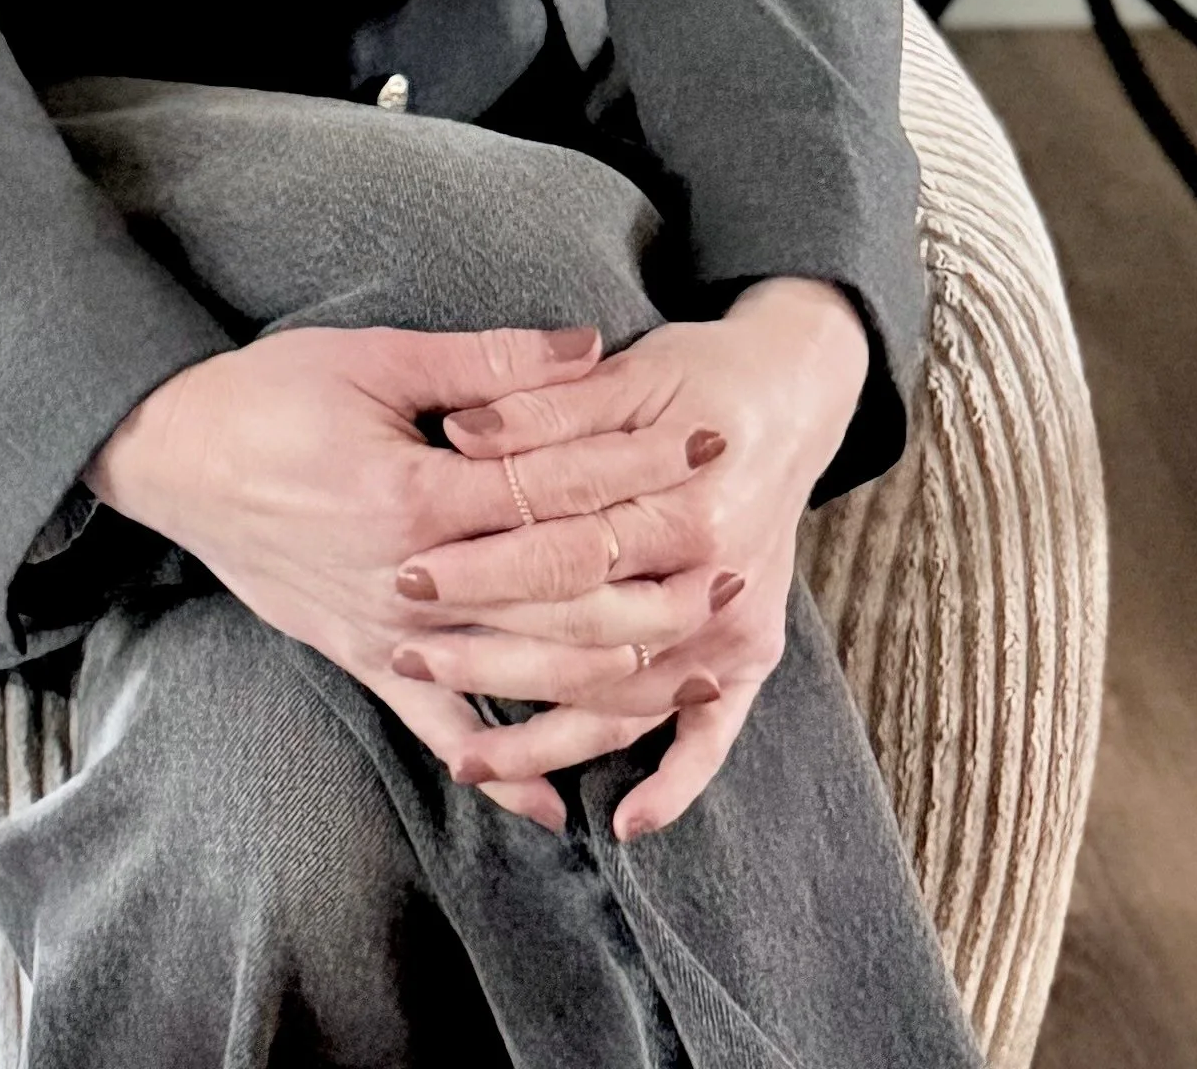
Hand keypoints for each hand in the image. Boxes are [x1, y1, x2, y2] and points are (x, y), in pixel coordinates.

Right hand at [85, 319, 734, 836]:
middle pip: (556, 595)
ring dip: (610, 676)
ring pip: (518, 673)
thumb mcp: (373, 356)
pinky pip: (441, 732)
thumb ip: (486, 362)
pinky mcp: (365, 661)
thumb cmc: (271, 393)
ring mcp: (387, 633)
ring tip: (689, 667)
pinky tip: (562, 809)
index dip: (635, 466)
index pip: (555, 492)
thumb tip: (589, 346)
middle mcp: (408, 580)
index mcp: (415, 494)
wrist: (172, 458)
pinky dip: (503, 775)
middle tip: (732, 568)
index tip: (705, 446)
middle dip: (650, 581)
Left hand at [383, 276, 873, 837]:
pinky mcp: (751, 657)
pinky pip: (714, 738)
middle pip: (590, 634)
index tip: (408, 574)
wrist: (791, 396)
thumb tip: (459, 429)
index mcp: (688, 497)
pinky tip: (625, 824)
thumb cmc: (694, 375)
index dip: (483, 562)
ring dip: (550, 738)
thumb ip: (545, 405)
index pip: (568, 547)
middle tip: (406, 658)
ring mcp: (738, 627)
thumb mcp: (624, 372)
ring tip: (466, 762)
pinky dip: (676, 782)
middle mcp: (719, 574)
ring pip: (630, 699)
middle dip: (492, 653)